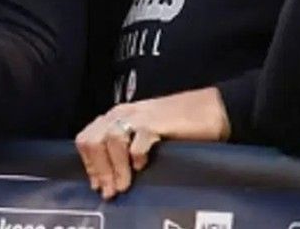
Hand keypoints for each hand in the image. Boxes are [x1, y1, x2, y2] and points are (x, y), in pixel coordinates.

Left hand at [75, 88, 228, 199]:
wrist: (212, 109)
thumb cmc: (181, 122)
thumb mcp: (146, 132)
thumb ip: (127, 145)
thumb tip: (110, 174)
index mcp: (118, 115)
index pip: (87, 138)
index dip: (89, 164)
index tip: (97, 185)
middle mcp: (124, 113)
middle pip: (93, 140)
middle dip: (98, 169)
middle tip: (108, 190)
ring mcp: (139, 116)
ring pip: (110, 141)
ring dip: (114, 168)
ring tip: (123, 186)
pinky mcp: (156, 122)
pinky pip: (136, 141)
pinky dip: (135, 156)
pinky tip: (142, 166)